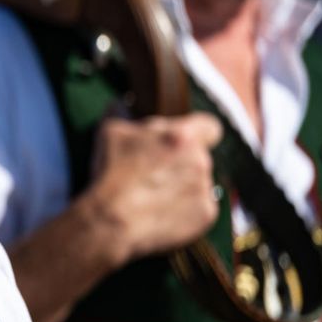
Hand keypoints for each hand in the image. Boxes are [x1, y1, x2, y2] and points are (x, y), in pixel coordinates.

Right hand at [86, 112, 222, 264]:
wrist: (111, 219)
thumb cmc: (111, 172)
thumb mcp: (110, 134)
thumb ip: (121, 114)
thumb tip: (118, 103)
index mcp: (183, 136)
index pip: (210, 126)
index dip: (199, 133)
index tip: (184, 143)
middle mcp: (201, 161)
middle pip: (200, 157)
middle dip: (182, 164)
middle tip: (155, 174)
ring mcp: (205, 189)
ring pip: (199, 183)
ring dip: (183, 186)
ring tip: (154, 196)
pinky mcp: (205, 215)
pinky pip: (199, 209)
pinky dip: (184, 211)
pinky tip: (161, 212)